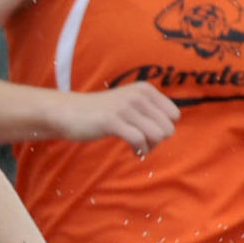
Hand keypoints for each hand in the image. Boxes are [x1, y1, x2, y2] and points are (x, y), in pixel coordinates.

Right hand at [63, 83, 178, 156]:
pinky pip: (139, 140)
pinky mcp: (113, 121)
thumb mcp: (129, 103)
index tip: (150, 134)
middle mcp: (138, 96)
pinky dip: (140, 151)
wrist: (69, 112)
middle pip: (167, 127)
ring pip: (156, 135)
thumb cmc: (101, 112)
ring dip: (150, 147)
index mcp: (145, 90)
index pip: (174, 115)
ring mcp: (125, 108)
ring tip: (139, 149)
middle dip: (158, 141)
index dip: (164, 128)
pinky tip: (134, 153)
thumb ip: (149, 111)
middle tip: (143, 144)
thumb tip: (168, 131)